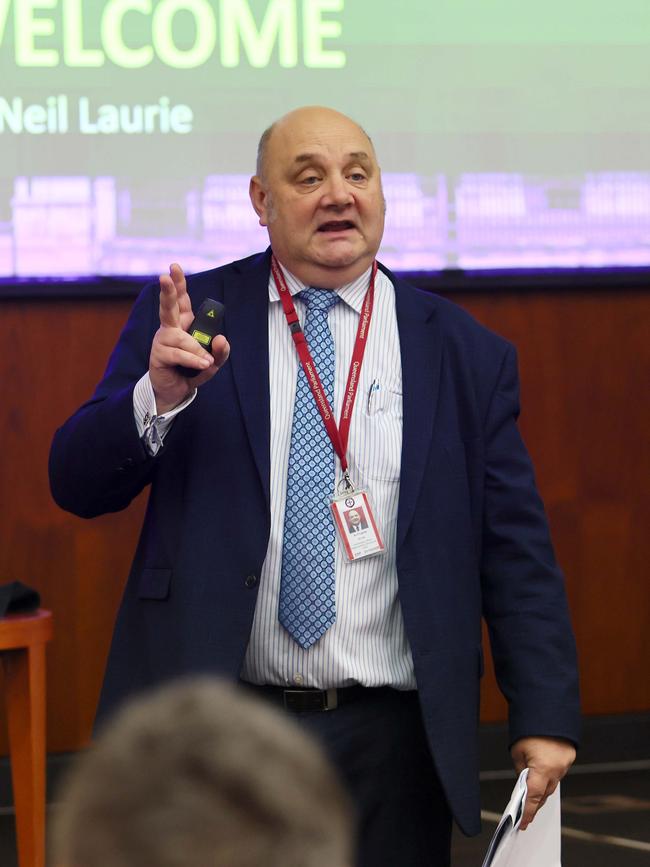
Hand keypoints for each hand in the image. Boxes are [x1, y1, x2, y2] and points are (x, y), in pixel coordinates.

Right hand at [149, 263, 229, 413]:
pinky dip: (193, 360)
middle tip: (165, 277)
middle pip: (168, 306)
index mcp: (182, 323)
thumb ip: (221, 351)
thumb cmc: (191, 370)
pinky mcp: (158, 355)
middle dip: (168, 291)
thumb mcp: (213, 362)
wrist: (175, 391)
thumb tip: (220, 339)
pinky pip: (179, 353)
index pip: (181, 300)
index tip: (174, 267)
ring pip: (181, 338)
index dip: (178, 283)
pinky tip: (202, 365)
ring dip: (197, 351)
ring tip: (206, 362)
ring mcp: (162, 340)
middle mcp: (170, 328)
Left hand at [510, 736, 575, 829]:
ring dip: (543, 790)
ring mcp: (565, 764)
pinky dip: (550, 777)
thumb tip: (523, 782)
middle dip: (535, 803)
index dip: (528, 812)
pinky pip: (558, 773)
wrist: (548, 709)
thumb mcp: (517, 751)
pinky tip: (543, 779)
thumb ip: (521, 770)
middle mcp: (557, 769)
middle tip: (525, 814)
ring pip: (552, 783)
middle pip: (545, 793)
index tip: (523, 823)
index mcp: (543, 769)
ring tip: (532, 798)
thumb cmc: (531, 728)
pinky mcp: (569, 757)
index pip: (534, 797)